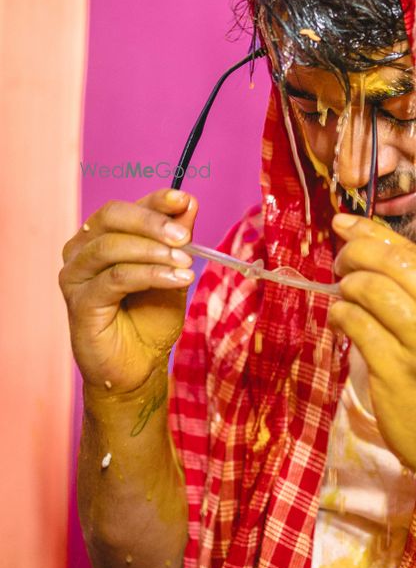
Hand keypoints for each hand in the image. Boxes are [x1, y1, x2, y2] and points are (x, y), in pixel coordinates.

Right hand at [59, 188, 196, 395]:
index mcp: (100, 238)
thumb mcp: (172, 271)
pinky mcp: (79, 303)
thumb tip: (187, 203)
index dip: (154, 199)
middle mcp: (81, 252)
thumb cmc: (151, 319)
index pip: (124, 207)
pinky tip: (176, 279)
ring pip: (111, 246)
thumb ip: (176, 239)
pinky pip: (116, 278)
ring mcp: (75, 277)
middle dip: (152, 222)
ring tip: (186, 263)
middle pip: (111, 217)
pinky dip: (150, 274)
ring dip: (154, 251)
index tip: (183, 200)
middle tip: (184, 236)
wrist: (140, 367)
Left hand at [329, 214, 415, 485]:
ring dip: (346, 288)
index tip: (343, 223)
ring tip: (342, 299)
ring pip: (370, 290)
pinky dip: (339, 316)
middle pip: (391, 263)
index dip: (373, 232)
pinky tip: (339, 322)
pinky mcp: (397, 371)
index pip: (415, 252)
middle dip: (355, 254)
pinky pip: (356, 324)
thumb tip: (371, 249)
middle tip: (339, 263)